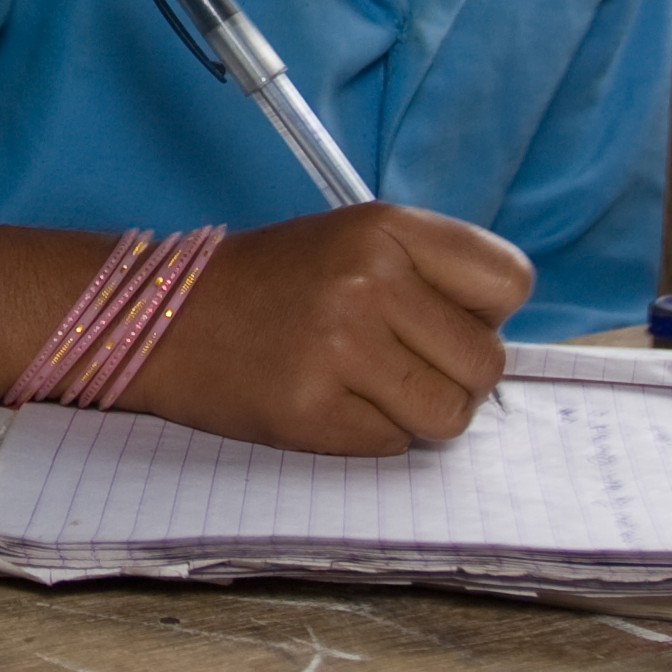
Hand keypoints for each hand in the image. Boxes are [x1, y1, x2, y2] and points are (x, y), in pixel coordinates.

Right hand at [113, 204, 531, 451]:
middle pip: (486, 361)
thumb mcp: (353, 241)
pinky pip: (396, 445)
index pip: (509, 281)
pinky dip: (373, 434)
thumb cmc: (269, 283)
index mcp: (386, 227)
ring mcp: (341, 347)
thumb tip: (498, 342)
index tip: (447, 320)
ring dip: (419, 413)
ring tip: (368, 386)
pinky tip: (330, 401)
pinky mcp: (315, 410)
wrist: (161, 317)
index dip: (485, 313)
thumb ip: (430, 274)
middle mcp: (369, 279)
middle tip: (398, 363)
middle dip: (453, 375)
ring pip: (450, 414)